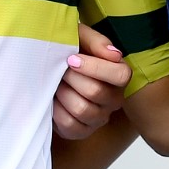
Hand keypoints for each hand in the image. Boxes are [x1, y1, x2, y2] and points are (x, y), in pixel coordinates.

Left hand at [52, 23, 132, 138]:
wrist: (48, 67)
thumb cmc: (68, 50)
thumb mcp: (80, 37)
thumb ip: (97, 41)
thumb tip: (114, 54)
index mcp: (118, 75)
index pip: (120, 75)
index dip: (95, 67)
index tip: (71, 59)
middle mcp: (114, 99)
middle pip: (95, 91)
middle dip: (71, 78)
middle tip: (60, 69)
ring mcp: (99, 117)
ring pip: (82, 109)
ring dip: (62, 93)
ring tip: (56, 83)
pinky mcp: (81, 131)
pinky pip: (69, 125)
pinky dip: (56, 110)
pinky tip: (53, 98)